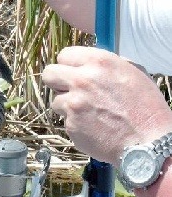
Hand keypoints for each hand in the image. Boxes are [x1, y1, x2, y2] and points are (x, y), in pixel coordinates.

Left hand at [42, 46, 171, 165]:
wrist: (147, 141)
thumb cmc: (146, 107)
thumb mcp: (133, 73)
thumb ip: (106, 65)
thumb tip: (90, 64)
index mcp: (99, 62)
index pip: (64, 55)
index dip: (68, 65)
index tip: (73, 72)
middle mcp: (82, 80)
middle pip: (49, 74)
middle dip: (57, 82)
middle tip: (68, 90)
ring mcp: (74, 103)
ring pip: (55, 100)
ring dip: (67, 106)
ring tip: (87, 112)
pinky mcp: (71, 125)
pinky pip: (65, 120)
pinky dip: (75, 124)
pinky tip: (92, 126)